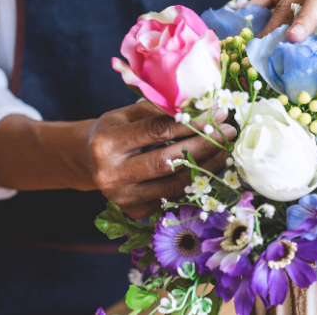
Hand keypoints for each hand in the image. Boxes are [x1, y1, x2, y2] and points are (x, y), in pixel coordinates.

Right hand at [0, 101, 235, 218]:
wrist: (87, 162)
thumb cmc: (114, 131)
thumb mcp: (127, 114)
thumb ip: (158, 110)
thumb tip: (201, 104)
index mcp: (106, 143)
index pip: (156, 131)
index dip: (190, 122)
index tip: (217, 113)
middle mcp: (111, 174)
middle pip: (168, 161)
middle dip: (204, 145)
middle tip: (229, 133)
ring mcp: (122, 198)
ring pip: (174, 184)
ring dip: (206, 167)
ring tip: (226, 150)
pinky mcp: (134, 212)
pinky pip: (173, 197)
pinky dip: (195, 182)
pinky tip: (211, 167)